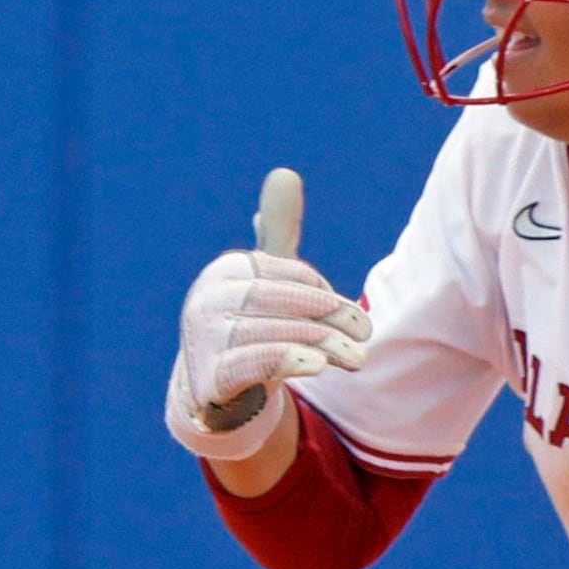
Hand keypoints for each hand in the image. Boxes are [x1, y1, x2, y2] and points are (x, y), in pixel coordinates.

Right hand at [167, 167, 369, 463]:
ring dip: (322, 345)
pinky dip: (288, 361)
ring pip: (274, 334)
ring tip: (357, 358)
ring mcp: (203, 337)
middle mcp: (207, 298)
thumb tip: (285, 174)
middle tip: (366, 332)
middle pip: (281, 302)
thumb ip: (277, 234)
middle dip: (329, 317)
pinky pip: (253, 363)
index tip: (351, 314)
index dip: (322, 291)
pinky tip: (317, 366)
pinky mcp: (206, 375)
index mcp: (226, 271)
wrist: (216, 394)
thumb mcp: (266, 282)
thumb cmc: (251, 327)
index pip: (286, 273)